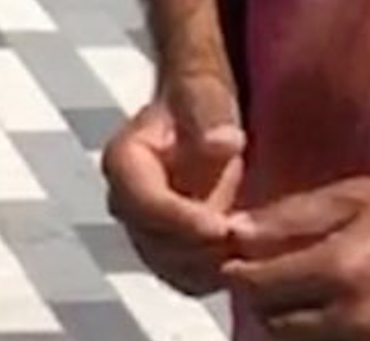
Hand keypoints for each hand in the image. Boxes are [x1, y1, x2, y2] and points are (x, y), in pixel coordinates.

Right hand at [103, 70, 248, 293]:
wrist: (200, 118)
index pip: (142, 202)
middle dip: (198, 248)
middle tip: (242, 241)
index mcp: (122, 162)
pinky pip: (188, 280)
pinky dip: (215, 277)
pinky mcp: (170, 253)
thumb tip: (221, 142)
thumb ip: (207, 110)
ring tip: (246, 248)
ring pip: (171, 269)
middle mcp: (125, 203)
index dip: (179, 220)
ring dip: (208, 266)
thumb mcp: (203, 90)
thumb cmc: (199, 102)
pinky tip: (243, 258)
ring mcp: (146, 232)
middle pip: (153, 244)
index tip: (221, 227)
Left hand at [222, 176, 369, 340]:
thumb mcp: (359, 197)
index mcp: (338, 270)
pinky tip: (340, 322)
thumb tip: (235, 230)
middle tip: (276, 284)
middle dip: (268, 304)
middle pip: (276, 327)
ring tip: (309, 304)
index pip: (257, 286)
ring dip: (298, 329)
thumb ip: (293, 216)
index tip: (241, 264)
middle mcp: (355, 321)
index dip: (241, 274)